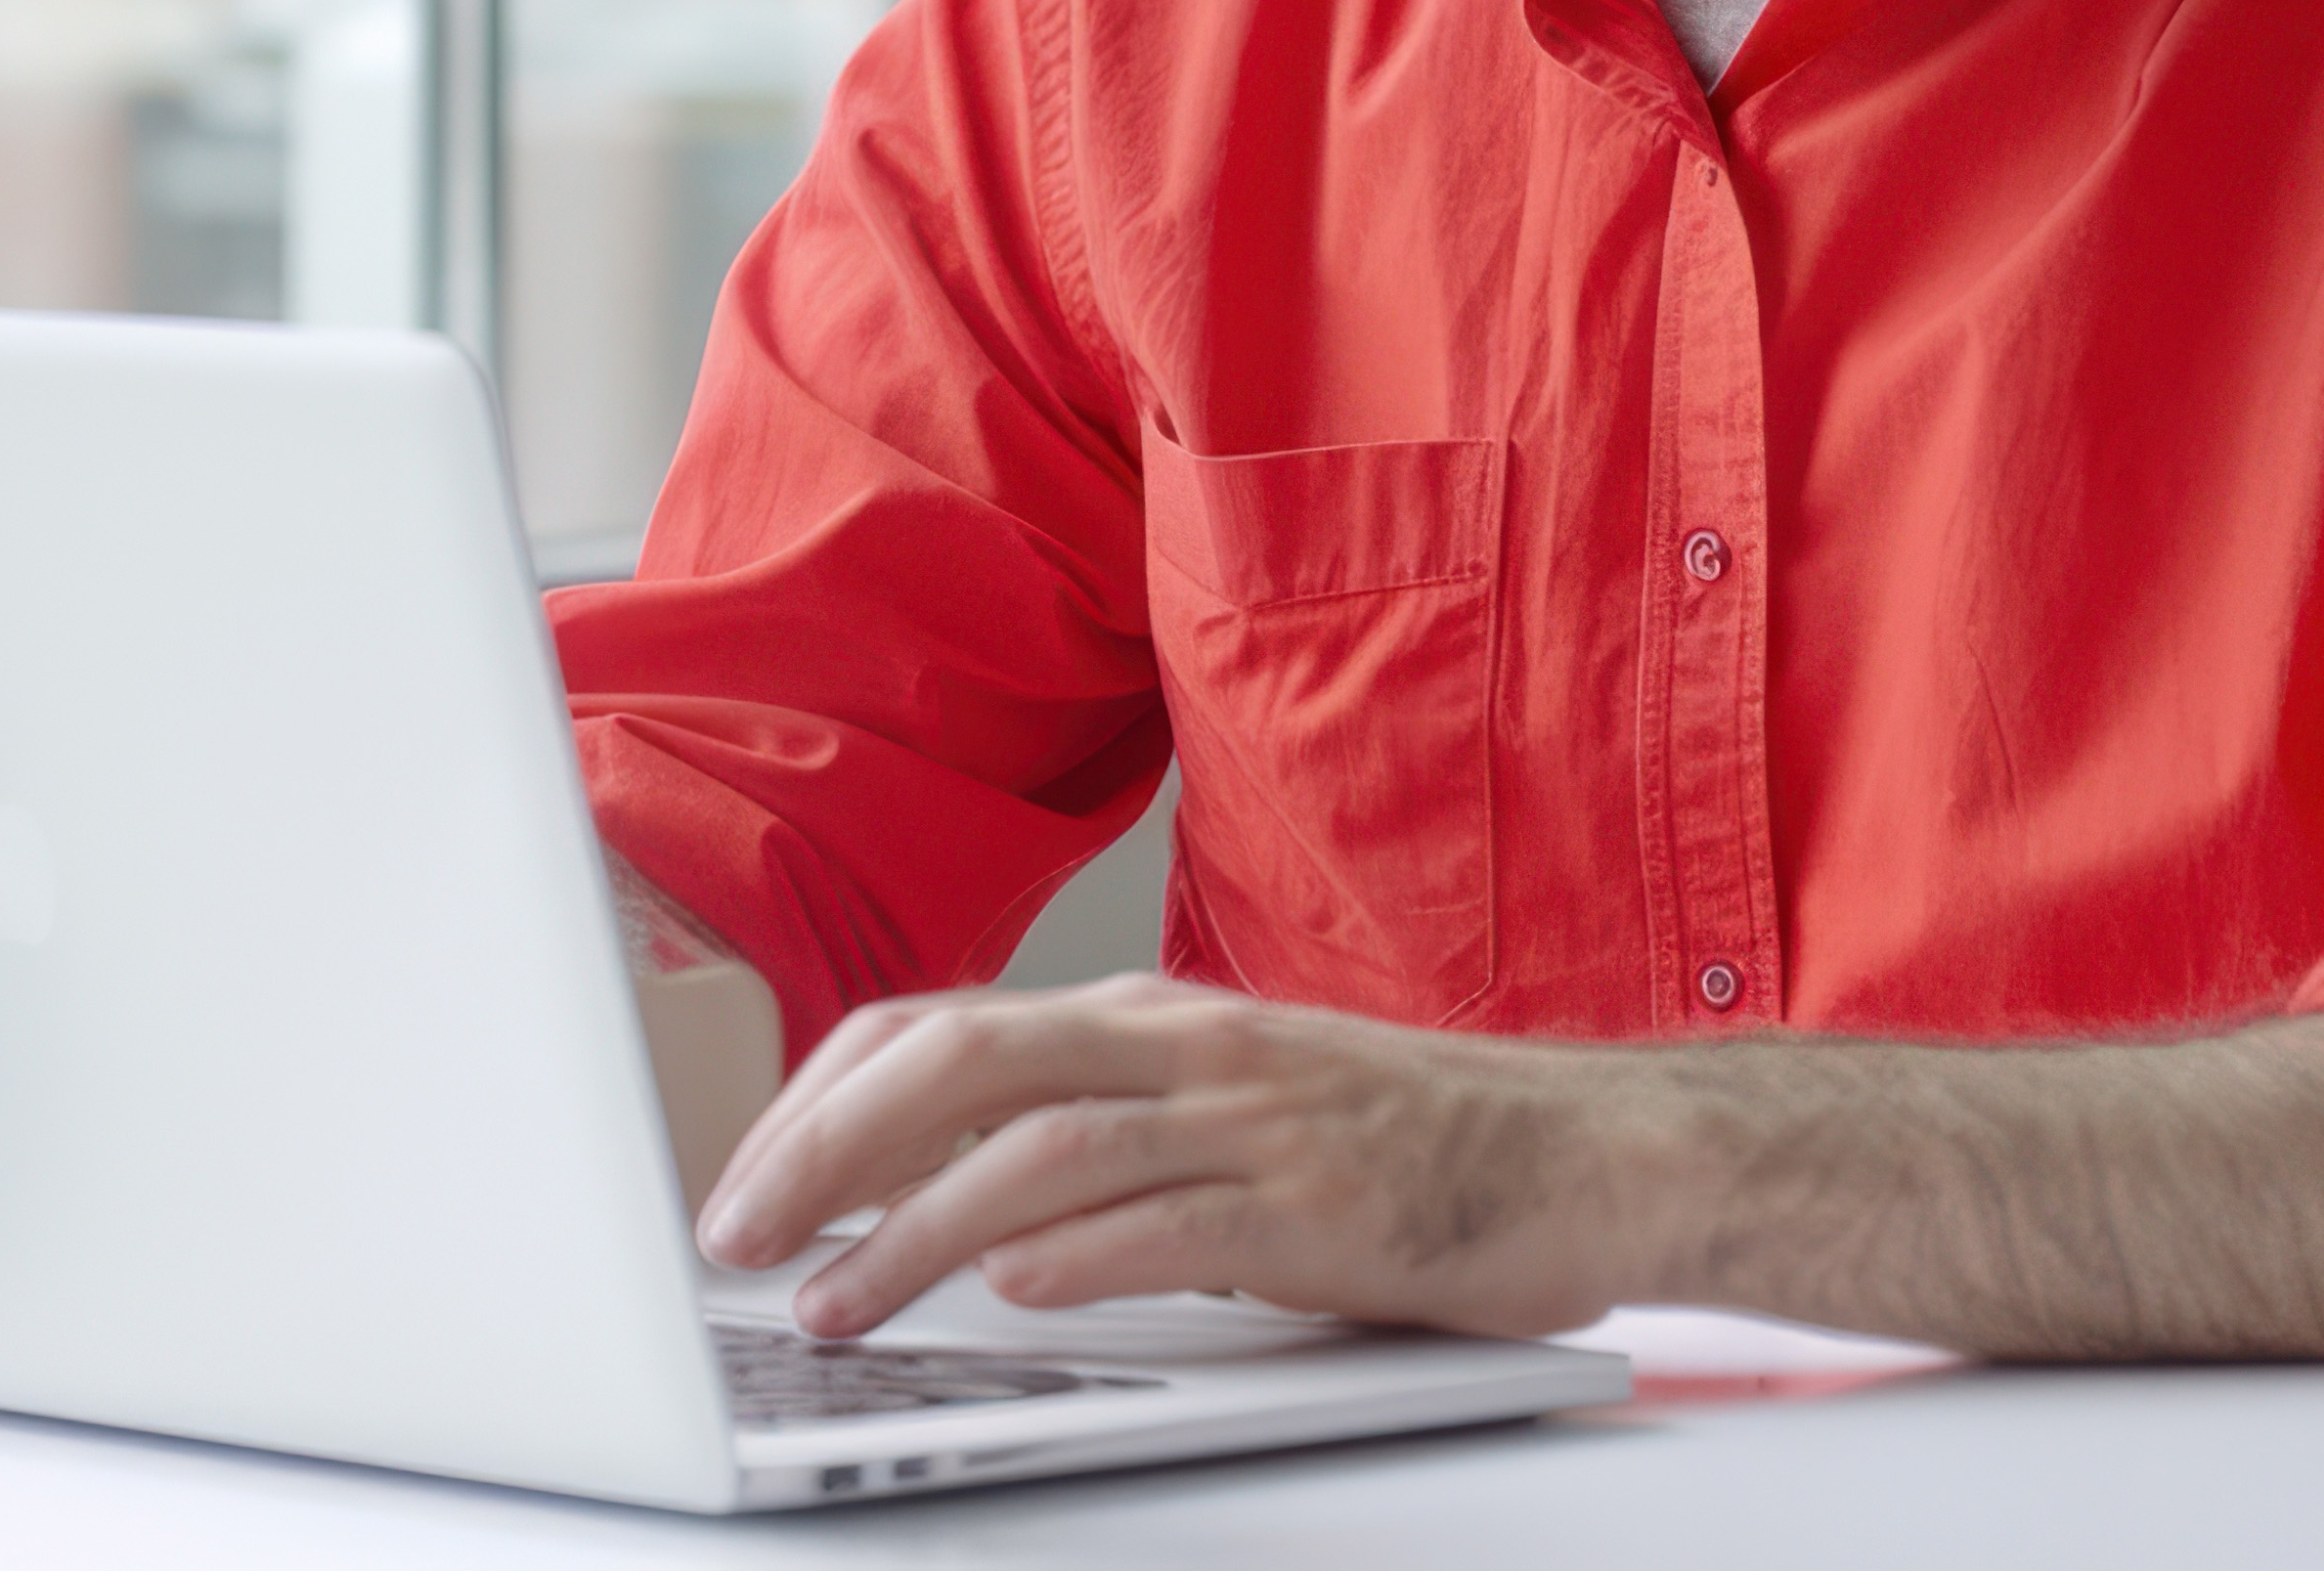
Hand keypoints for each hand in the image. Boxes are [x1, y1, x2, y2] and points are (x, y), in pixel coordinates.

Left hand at [690, 973, 1640, 1341]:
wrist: (1588, 1153)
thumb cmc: (1403, 1146)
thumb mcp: (1217, 1113)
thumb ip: (1091, 1142)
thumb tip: (943, 1207)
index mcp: (1140, 1021)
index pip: (934, 1028)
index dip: (818, 1101)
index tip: (740, 1182)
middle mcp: (1178, 1047)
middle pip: (959, 1062)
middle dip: (824, 1149)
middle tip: (735, 1237)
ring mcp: (1249, 1118)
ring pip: (1043, 1145)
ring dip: (918, 1225)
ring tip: (833, 1301)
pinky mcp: (1320, 1203)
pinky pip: (1177, 1219)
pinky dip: (1084, 1249)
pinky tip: (1011, 1290)